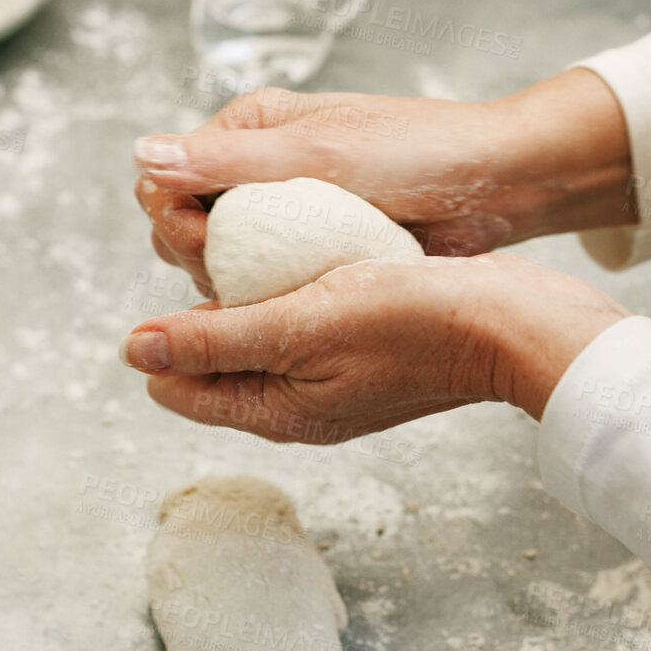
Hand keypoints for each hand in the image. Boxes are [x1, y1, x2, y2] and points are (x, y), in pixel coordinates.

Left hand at [120, 252, 631, 439]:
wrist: (516, 322)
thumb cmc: (417, 323)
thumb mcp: (302, 325)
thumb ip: (216, 340)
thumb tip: (135, 351)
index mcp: (276, 413)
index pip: (178, 385)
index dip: (164, 328)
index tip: (186, 265)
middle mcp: (299, 404)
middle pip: (215, 355)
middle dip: (204, 303)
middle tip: (219, 237)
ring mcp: (332, 377)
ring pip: (258, 329)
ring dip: (248, 286)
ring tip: (260, 237)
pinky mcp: (363, 347)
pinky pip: (303, 315)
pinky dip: (292, 283)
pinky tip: (306, 246)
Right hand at [134, 69, 634, 296]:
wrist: (503, 185)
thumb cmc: (422, 152)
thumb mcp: (323, 155)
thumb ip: (232, 162)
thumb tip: (143, 155)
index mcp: (251, 128)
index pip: (169, 176)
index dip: (171, 215)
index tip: (200, 242)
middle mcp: (260, 168)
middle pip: (185, 223)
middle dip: (199, 254)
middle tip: (238, 274)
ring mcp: (288, 214)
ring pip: (224, 261)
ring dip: (233, 282)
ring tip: (274, 288)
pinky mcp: (315, 253)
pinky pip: (269, 283)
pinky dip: (269, 298)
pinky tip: (289, 310)